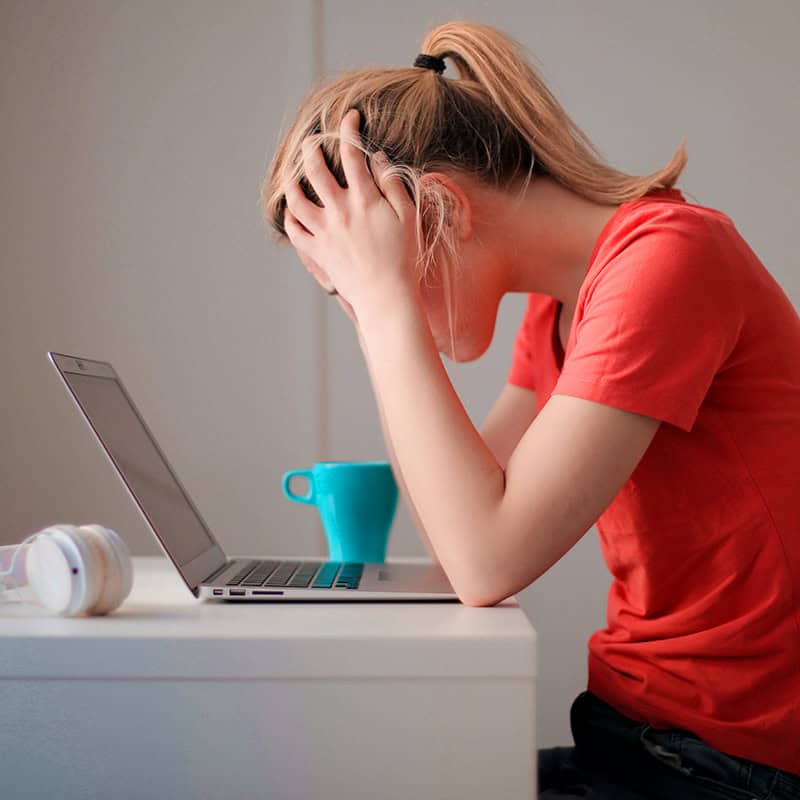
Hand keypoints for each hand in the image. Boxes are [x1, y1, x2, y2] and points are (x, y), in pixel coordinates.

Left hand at [282, 108, 419, 318]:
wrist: (386, 297)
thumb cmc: (404, 259)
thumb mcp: (409, 217)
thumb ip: (392, 185)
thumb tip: (376, 158)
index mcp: (364, 199)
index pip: (352, 153)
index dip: (349, 128)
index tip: (350, 117)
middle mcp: (339, 210)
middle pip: (315, 168)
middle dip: (311, 147)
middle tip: (312, 141)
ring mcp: (324, 231)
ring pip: (295, 197)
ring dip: (292, 181)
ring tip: (295, 174)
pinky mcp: (316, 251)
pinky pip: (294, 230)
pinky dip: (290, 216)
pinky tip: (293, 209)